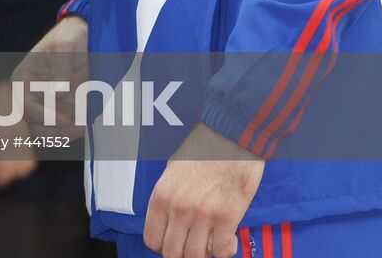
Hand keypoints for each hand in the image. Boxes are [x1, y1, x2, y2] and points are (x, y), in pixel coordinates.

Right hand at [12, 15, 88, 135]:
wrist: (87, 36)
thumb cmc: (69, 36)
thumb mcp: (64, 46)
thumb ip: (60, 68)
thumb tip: (57, 92)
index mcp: (23, 79)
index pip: (25, 105)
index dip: (42, 116)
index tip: (64, 120)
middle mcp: (32, 96)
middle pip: (34, 124)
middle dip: (54, 131)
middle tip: (76, 128)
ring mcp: (49, 105)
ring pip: (49, 131)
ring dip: (65, 134)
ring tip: (84, 127)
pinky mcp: (64, 110)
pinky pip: (66, 129)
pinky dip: (75, 131)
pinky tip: (87, 125)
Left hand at [143, 124, 264, 257]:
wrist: (229, 136)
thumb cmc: (202, 150)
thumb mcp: (173, 170)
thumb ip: (169, 199)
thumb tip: (168, 224)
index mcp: (162, 195)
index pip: (152, 239)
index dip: (163, 246)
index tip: (173, 242)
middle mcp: (179, 207)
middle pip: (172, 254)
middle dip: (183, 254)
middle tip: (193, 245)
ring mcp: (203, 214)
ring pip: (196, 256)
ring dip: (205, 253)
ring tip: (211, 241)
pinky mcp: (227, 217)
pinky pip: (222, 252)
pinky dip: (225, 251)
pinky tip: (228, 239)